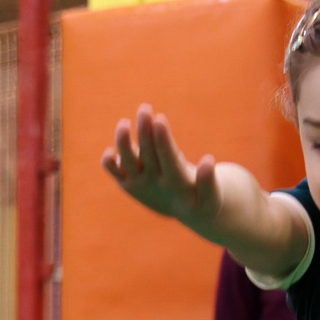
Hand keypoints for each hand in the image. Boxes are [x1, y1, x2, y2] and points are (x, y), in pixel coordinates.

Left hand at [102, 105, 223, 230]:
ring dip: (123, 142)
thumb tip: (208, 160)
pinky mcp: (128, 184)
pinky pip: (114, 172)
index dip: (162, 138)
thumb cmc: (199, 198)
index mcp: (175, 182)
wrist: (183, 212)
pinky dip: (108, 162)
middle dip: (145, 130)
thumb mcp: (210, 195)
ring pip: (126, 162)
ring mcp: (139, 183)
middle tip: (145, 108)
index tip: (159, 118)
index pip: (167, 157)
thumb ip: (208, 180)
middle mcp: (154, 182)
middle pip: (147, 153)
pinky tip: (110, 151)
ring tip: (124, 122)